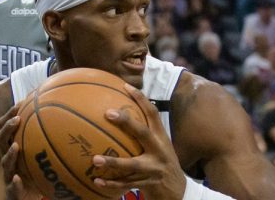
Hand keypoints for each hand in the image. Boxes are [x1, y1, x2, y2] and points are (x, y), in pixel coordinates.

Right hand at [0, 103, 39, 199]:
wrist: (27, 197)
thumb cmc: (36, 173)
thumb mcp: (41, 155)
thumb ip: (47, 139)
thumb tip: (63, 115)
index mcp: (13, 149)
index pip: (7, 129)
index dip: (10, 116)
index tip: (20, 103)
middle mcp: (8, 160)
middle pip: (1, 141)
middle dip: (7, 129)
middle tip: (17, 119)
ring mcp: (9, 174)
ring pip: (5, 163)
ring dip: (10, 155)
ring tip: (15, 147)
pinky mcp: (13, 191)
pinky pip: (12, 188)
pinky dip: (14, 184)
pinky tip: (18, 179)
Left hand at [91, 84, 186, 198]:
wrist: (179, 192)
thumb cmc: (163, 165)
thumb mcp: (160, 147)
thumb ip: (145, 135)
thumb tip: (122, 119)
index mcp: (161, 138)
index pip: (152, 113)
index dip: (140, 99)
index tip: (125, 86)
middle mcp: (159, 150)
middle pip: (142, 132)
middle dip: (126, 122)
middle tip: (108, 113)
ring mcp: (154, 168)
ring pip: (131, 164)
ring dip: (113, 162)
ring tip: (95, 159)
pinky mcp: (148, 184)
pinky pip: (126, 184)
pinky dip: (111, 183)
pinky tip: (97, 181)